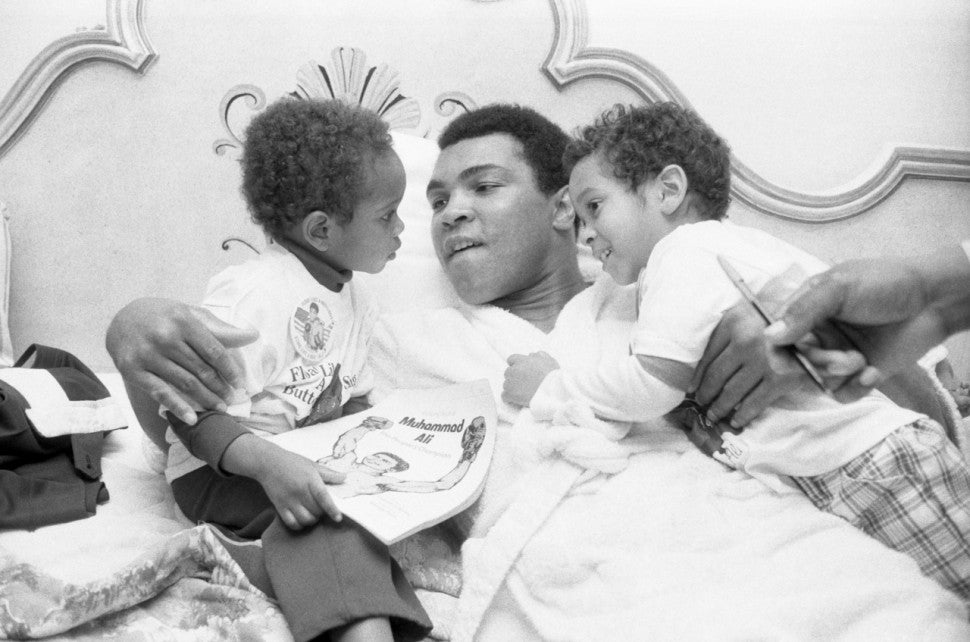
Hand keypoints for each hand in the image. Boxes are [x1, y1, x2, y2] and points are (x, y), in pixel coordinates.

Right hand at [106, 297, 258, 423]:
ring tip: (219, 408)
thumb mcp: (190, 314)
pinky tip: (192, 418)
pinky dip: (177, 407)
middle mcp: (164, 337)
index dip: (229, 370)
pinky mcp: (132, 370)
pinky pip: (160, 393)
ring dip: (205, 399)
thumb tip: (253, 335)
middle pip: (201, 369)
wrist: (120, 318)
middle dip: (220, 387)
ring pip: (184, 383)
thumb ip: (219, 328)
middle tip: (231, 399)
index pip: (214, 351)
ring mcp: (147, 355)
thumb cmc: (163, 316)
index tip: (239, 383)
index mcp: (182, 321)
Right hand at [253, 445, 345, 529]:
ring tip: (313, 514)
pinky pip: (291, 523)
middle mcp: (299, 492)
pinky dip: (299, 525)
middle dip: (322, 513)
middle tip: (322, 509)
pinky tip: (302, 520)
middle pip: (316, 511)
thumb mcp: (312, 465)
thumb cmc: (292, 462)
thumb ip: (329, 474)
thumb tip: (345, 478)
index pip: (323, 497)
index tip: (338, 518)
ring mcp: (288, 500)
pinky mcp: (279, 506)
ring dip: (312, 520)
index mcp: (310, 480)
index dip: (332, 509)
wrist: (268, 462)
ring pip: (305, 519)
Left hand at [502, 351, 559, 407]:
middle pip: (508, 372)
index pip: (511, 359)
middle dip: (514, 377)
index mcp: (522, 360)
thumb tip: (532, 355)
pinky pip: (504, 396)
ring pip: (506, 384)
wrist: (553, 392)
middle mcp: (514, 370)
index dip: (516, 365)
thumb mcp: (550, 361)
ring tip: (523, 392)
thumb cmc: (553, 377)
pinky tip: (517, 399)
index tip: (521, 370)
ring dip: (512, 387)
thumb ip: (539, 355)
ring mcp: (511, 382)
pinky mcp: (510, 394)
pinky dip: (510, 398)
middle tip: (524, 383)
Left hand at [688, 301, 806, 426]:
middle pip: (717, 377)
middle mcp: (746, 341)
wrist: (817, 320)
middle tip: (700, 407)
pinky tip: (736, 421)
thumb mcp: (747, 315)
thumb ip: (727, 334)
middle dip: (706, 396)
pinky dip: (743, 415)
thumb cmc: (777, 318)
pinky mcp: (780, 378)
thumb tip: (702, 370)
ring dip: (720, 408)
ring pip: (732, 392)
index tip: (692, 389)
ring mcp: (763, 361)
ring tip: (713, 416)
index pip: (707, 356)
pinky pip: (756, 402)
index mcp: (733, 323)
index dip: (697, 377)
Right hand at [764, 256, 956, 398]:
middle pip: (797, 363)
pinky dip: (855, 388)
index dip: (778, 351)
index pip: (776, 337)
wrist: (934, 300)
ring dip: (838, 374)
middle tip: (841, 358)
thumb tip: (771, 336)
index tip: (790, 357)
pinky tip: (872, 372)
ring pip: (819, 380)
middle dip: (817, 363)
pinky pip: (843, 394)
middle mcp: (819, 334)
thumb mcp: (839, 287)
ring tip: (861, 361)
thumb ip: (803, 310)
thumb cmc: (886, 283)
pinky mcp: (860, 374)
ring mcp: (839, 355)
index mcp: (807, 310)